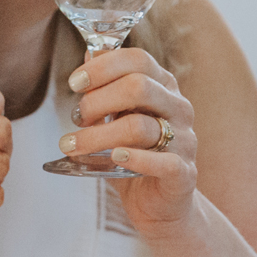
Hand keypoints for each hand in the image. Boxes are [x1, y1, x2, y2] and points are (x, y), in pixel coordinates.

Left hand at [59, 47, 197, 231]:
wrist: (160, 205)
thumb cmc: (134, 155)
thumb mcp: (117, 117)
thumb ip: (106, 87)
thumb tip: (89, 51)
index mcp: (164, 87)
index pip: (138, 60)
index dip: (103, 66)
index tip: (75, 83)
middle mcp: (179, 108)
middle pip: (139, 87)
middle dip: (98, 100)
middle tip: (76, 117)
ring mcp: (185, 141)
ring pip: (140, 127)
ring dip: (98, 136)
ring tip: (71, 146)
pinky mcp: (184, 173)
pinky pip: (163, 161)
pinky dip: (134, 158)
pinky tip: (114, 157)